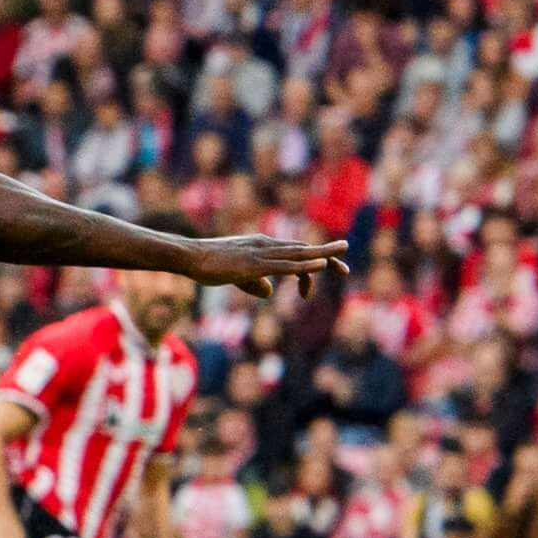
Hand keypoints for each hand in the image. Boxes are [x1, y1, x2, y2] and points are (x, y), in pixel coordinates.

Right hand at [189, 234, 346, 292]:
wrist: (191, 256)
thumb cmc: (209, 266)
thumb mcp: (236, 277)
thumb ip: (255, 283)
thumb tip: (270, 292)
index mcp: (262, 247)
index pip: (294, 253)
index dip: (311, 263)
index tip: (324, 274)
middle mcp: (267, 246)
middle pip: (302, 250)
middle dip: (327, 255)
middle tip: (346, 267)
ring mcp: (263, 254)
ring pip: (299, 254)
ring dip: (323, 254)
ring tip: (343, 254)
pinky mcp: (257, 264)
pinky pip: (287, 265)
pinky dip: (306, 265)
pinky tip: (322, 265)